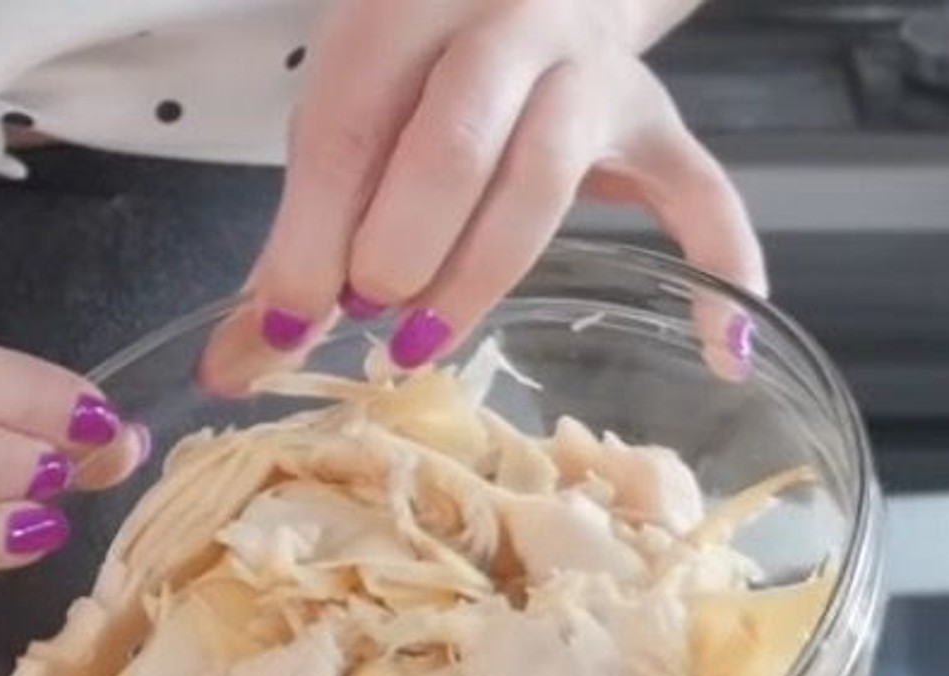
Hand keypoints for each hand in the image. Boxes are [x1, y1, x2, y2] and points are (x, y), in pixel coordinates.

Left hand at [201, 0, 763, 392]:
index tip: (288, 327)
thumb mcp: (344, 118)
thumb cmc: (418, 69)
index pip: (348, 128)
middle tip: (370, 317)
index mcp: (401, 8)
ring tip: (423, 343)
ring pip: (545, 180)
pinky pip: (701, 194)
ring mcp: (589, 73)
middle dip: (399, 253)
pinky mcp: (654, 121)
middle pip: (451, 147)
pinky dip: (719, 269)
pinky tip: (719, 353)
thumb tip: (228, 367)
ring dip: (478, 277)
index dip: (312, 238)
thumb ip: (294, 236)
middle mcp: (503, 24)